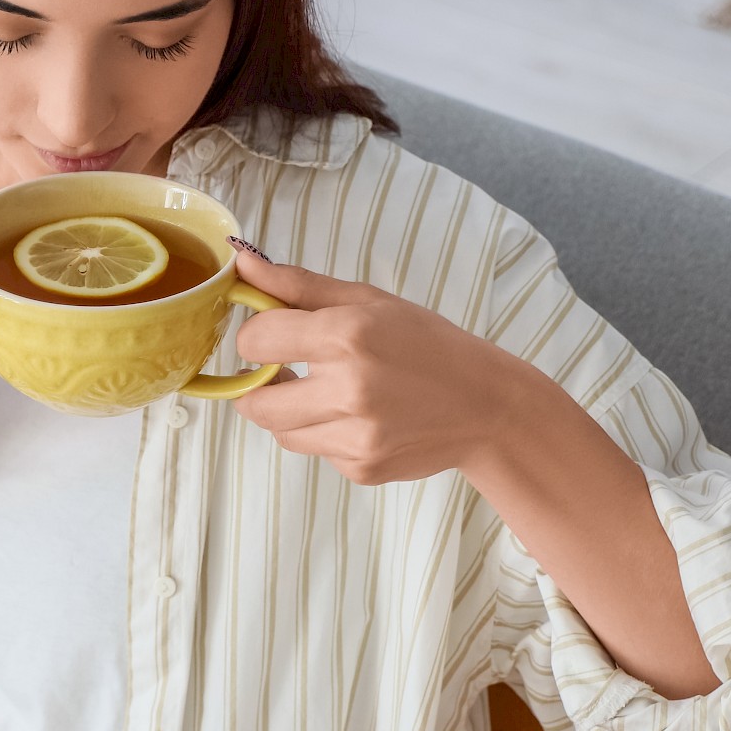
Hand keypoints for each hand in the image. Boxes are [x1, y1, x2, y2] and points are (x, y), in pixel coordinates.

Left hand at [228, 244, 530, 486]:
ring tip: (325, 391)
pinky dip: (324, 434)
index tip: (273, 335)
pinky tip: (359, 418)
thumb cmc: (428, 344)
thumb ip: (298, 285)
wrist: (487, 405)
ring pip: (280, 432)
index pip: (255, 340)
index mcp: (347, 336)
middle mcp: (348, 390)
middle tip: (283, 371)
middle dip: (257, 385)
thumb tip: (243, 262)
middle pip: (254, 402)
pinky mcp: (362, 468)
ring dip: (288, 411)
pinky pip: (316, 452)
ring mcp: (355, 436)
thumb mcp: (369, 301)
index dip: (256, 336)